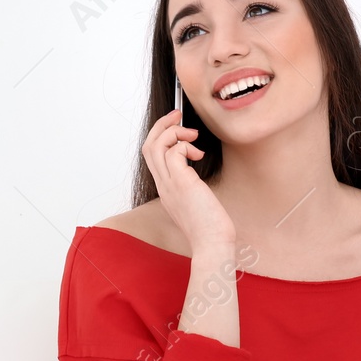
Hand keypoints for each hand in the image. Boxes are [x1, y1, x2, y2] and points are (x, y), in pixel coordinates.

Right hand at [141, 106, 234, 252]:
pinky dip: (185, 145)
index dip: (161, 136)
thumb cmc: (210, 226)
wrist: (212, 244)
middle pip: (148, 146)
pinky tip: (199, 155)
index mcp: (165, 189)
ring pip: (156, 145)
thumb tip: (197, 168)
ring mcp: (169, 184)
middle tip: (178, 116)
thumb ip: (192, 185)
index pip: (152, 156)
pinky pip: (173, 152)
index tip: (178, 127)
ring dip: (173, 132)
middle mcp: (163, 185)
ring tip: (193, 136)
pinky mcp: (181, 183)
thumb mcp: (197, 201)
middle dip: (162, 125)